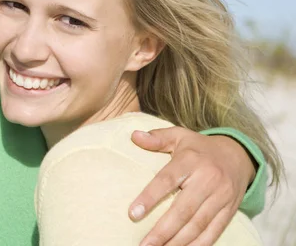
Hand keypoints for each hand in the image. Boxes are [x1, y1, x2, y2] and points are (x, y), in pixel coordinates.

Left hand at [128, 126, 254, 245]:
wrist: (238, 155)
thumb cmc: (198, 148)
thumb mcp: (179, 136)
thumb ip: (157, 138)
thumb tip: (134, 136)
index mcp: (191, 160)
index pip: (167, 180)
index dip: (150, 197)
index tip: (133, 213)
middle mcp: (208, 179)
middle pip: (183, 210)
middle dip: (162, 231)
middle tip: (144, 244)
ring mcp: (221, 197)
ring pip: (198, 225)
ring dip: (178, 242)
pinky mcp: (230, 211)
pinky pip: (214, 232)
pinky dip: (198, 245)